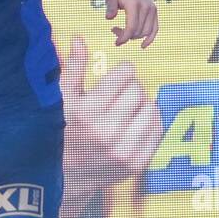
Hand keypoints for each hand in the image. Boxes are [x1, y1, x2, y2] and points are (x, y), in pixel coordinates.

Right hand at [58, 35, 162, 195]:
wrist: (66, 177)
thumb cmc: (61, 132)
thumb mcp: (61, 100)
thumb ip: (73, 68)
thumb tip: (79, 39)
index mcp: (87, 112)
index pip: (124, 75)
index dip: (123, 71)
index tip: (117, 75)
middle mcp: (107, 132)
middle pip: (138, 90)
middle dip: (130, 87)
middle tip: (119, 94)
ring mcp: (124, 150)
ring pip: (151, 108)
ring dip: (141, 103)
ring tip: (127, 108)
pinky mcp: (137, 163)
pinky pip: (157, 130)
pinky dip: (150, 121)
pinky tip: (136, 121)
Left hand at [104, 0, 158, 47]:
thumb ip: (110, 7)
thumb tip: (109, 18)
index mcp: (134, 4)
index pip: (131, 27)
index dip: (124, 38)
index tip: (116, 43)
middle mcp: (146, 7)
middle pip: (138, 31)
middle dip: (126, 36)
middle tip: (114, 30)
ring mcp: (152, 9)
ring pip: (146, 32)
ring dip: (134, 36)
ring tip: (122, 31)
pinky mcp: (154, 10)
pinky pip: (155, 28)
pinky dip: (150, 38)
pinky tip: (143, 45)